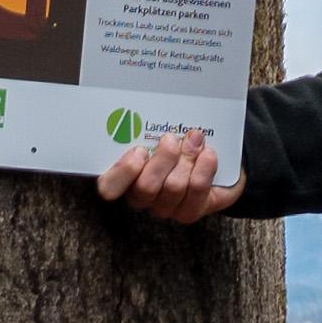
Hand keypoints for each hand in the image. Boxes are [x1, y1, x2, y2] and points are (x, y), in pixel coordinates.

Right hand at [97, 125, 238, 224]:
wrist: (212, 165)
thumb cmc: (177, 144)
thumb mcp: (159, 131)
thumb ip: (150, 127)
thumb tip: (150, 110)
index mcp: (126, 176)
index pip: (109, 187)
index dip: (123, 171)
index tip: (139, 150)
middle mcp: (142, 197)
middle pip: (145, 187)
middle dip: (164, 157)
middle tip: (172, 138)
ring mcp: (165, 208)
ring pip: (173, 187)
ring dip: (188, 158)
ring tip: (196, 140)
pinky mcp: (189, 212)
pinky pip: (196, 190)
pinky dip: (204, 168)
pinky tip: (208, 155)